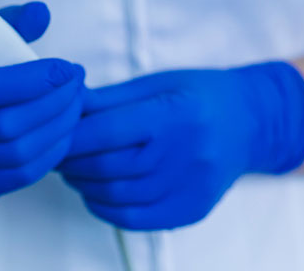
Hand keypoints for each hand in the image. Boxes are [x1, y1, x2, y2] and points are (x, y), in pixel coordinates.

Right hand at [0, 2, 85, 198]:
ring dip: (58, 130)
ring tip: (75, 106)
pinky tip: (62, 133)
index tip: (67, 68)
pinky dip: (49, 155)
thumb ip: (9, 23)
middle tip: (78, 85)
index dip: (34, 80)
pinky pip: (18, 176)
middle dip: (54, 104)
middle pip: (7, 126)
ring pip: (18, 155)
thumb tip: (42, 12)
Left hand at [58, 62, 303, 229]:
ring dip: (83, 185)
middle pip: (106, 167)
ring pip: (115, 196)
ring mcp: (189, 187)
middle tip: (57, 152)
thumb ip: (109, 99)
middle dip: (71, 161)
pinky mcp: (190, 210)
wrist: (250, 123)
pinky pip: (134, 219)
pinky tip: (97, 192)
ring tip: (75, 170)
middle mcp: (185, 154)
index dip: (71, 136)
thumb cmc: (200, 96)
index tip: (53, 132)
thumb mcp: (156, 84)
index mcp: (174, 114)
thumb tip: (64, 105)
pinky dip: (105, 208)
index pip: (106, 132)